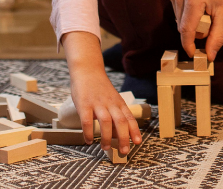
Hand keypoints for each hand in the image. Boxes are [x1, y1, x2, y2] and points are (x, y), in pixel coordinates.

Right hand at [61, 31, 141, 153]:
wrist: (87, 70)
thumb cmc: (100, 88)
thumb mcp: (112, 99)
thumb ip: (115, 113)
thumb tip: (119, 133)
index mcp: (118, 103)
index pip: (129, 118)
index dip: (135, 131)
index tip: (138, 142)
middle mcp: (110, 104)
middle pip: (121, 121)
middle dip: (124, 138)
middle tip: (124, 151)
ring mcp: (97, 103)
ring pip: (106, 122)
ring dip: (107, 137)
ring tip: (106, 148)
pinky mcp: (84, 104)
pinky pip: (87, 120)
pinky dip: (89, 132)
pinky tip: (89, 140)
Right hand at [168, 0, 222, 60]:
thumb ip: (217, 37)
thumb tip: (209, 57)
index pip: (186, 30)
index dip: (189, 45)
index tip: (195, 54)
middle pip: (182, 27)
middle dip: (194, 32)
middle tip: (210, 24)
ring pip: (178, 21)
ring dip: (190, 24)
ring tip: (205, 14)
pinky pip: (177, 12)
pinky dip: (187, 15)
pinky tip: (198, 8)